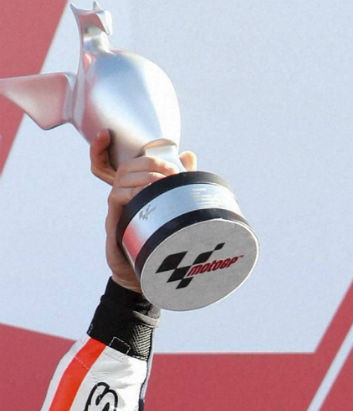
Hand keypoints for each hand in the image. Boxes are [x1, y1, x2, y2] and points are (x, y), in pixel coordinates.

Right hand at [95, 130, 196, 290]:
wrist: (145, 273)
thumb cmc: (159, 239)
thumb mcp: (172, 207)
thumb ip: (181, 182)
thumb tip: (190, 155)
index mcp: (133, 190)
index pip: (119, 163)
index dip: (105, 147)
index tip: (116, 136)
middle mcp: (122, 197)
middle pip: (123, 168)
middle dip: (148, 162)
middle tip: (172, 169)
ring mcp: (117, 209)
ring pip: (121, 181)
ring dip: (145, 175)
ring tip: (166, 180)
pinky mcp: (115, 222)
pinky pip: (117, 199)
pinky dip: (132, 191)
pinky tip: (148, 193)